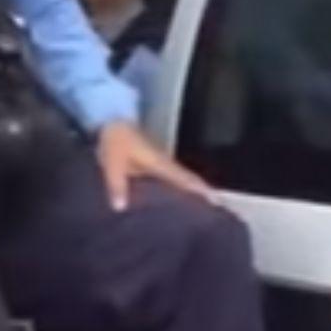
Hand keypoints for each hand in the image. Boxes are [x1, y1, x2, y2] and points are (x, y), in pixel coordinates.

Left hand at [96, 121, 214, 210]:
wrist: (113, 119)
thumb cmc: (115, 140)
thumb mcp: (112, 162)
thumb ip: (116, 184)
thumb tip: (121, 207)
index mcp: (159, 163)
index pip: (184, 178)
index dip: (200, 190)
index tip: (217, 202)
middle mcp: (165, 163)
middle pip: (189, 180)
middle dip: (203, 194)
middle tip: (217, 211)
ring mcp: (161, 163)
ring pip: (181, 180)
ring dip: (192, 192)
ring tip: (203, 211)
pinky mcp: (154, 164)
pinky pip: (172, 179)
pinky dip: (180, 188)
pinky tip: (178, 202)